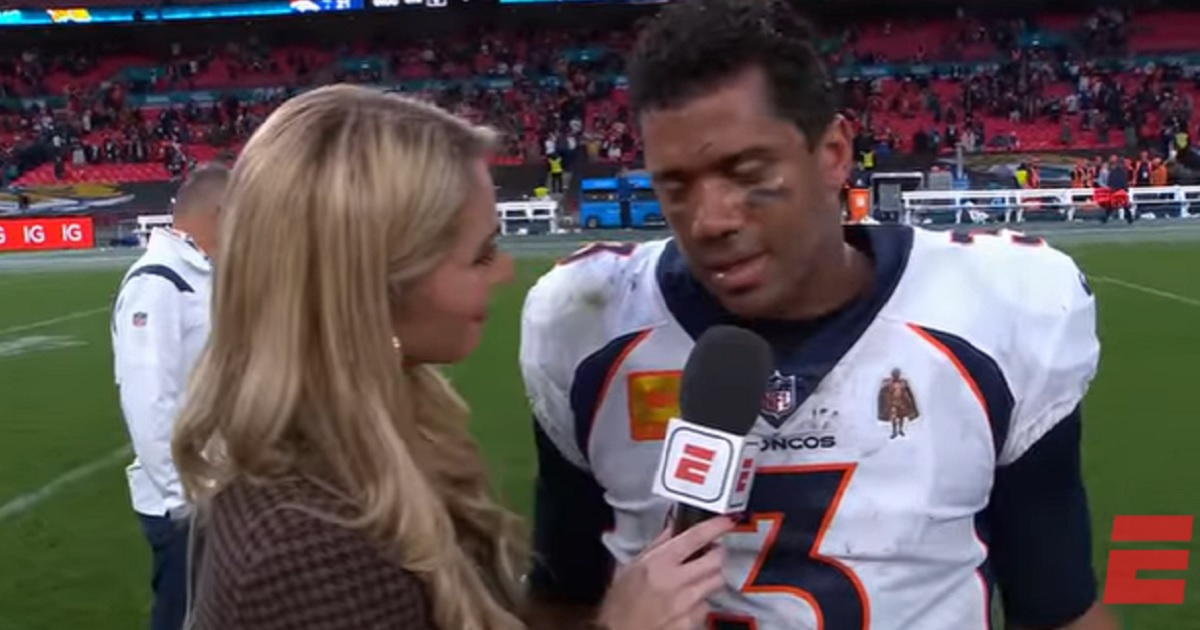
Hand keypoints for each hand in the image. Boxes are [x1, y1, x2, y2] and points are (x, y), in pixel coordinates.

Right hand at [595, 516, 735, 629]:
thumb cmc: (620, 602)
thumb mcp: (631, 567)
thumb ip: (657, 545)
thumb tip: (674, 528)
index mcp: (658, 563)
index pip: (695, 538)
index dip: (715, 527)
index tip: (725, 522)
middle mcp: (675, 582)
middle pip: (716, 561)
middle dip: (716, 555)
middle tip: (710, 553)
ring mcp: (685, 605)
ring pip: (716, 583)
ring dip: (710, 578)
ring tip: (695, 580)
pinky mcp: (691, 623)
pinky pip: (706, 606)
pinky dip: (701, 602)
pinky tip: (687, 603)